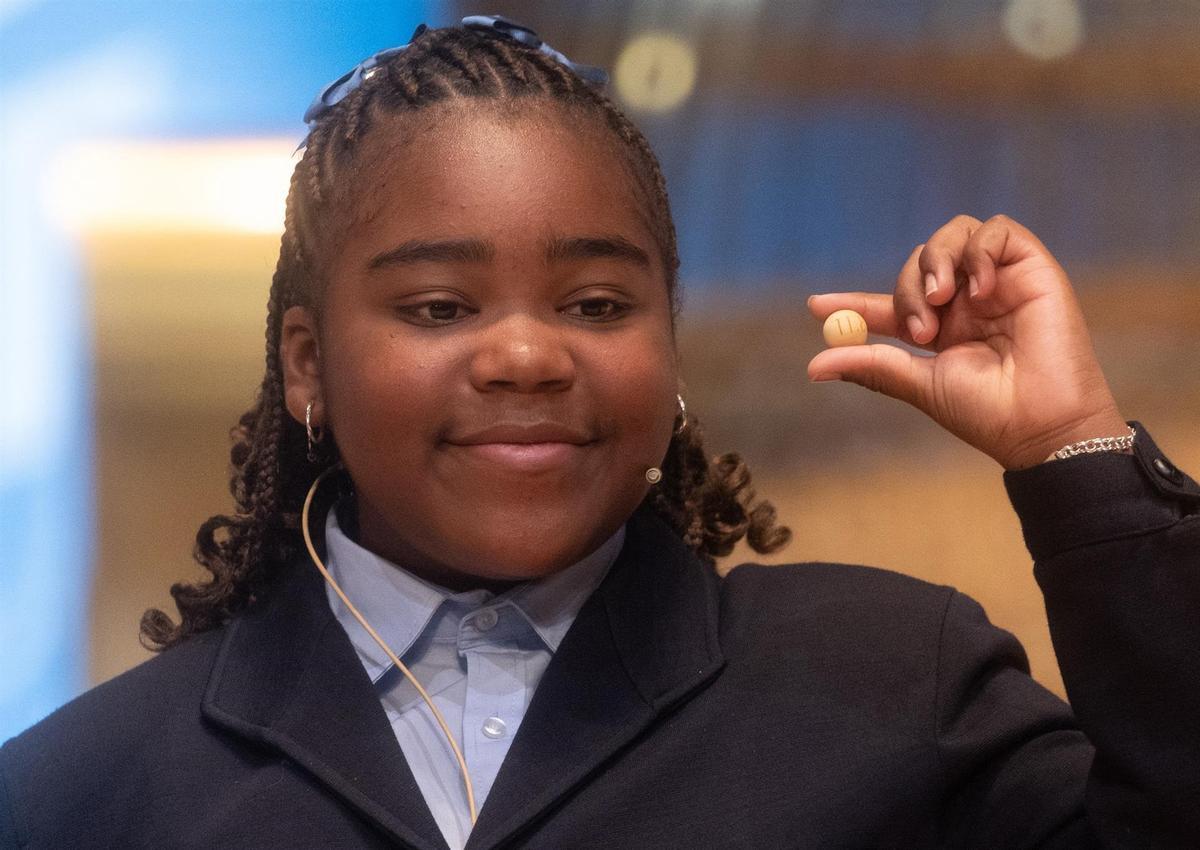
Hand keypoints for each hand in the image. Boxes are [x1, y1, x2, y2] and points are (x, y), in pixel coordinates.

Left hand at [806, 215, 1126, 469]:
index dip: (852, 302)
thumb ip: (872, 366)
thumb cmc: (987, 410)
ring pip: (952, 235)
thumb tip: (813, 366)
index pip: (888, 304)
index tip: (815, 306)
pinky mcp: (1031, 267)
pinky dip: (978, 251)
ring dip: (936, 262)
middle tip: (918, 329)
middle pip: (917, 262)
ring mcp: (997, 282)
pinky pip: (996, 230)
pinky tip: (979, 290)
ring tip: (943, 303)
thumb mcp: (920, 384)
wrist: (1043, 422)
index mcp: (939, 330)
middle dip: (906, 289)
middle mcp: (966, 303)